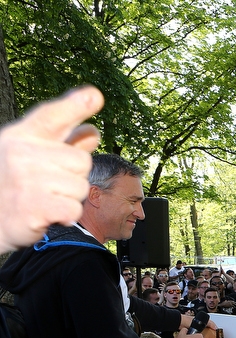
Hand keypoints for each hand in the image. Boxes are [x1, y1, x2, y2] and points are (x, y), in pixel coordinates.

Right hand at [0, 86, 104, 252]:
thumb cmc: (15, 184)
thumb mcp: (33, 156)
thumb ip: (64, 143)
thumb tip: (92, 131)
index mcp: (20, 136)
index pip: (51, 117)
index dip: (75, 106)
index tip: (94, 97)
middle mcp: (20, 153)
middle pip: (82, 161)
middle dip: (73, 177)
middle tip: (47, 185)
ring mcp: (25, 179)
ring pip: (80, 187)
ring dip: (69, 198)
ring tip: (44, 199)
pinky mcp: (33, 207)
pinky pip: (73, 208)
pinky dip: (65, 215)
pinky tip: (45, 214)